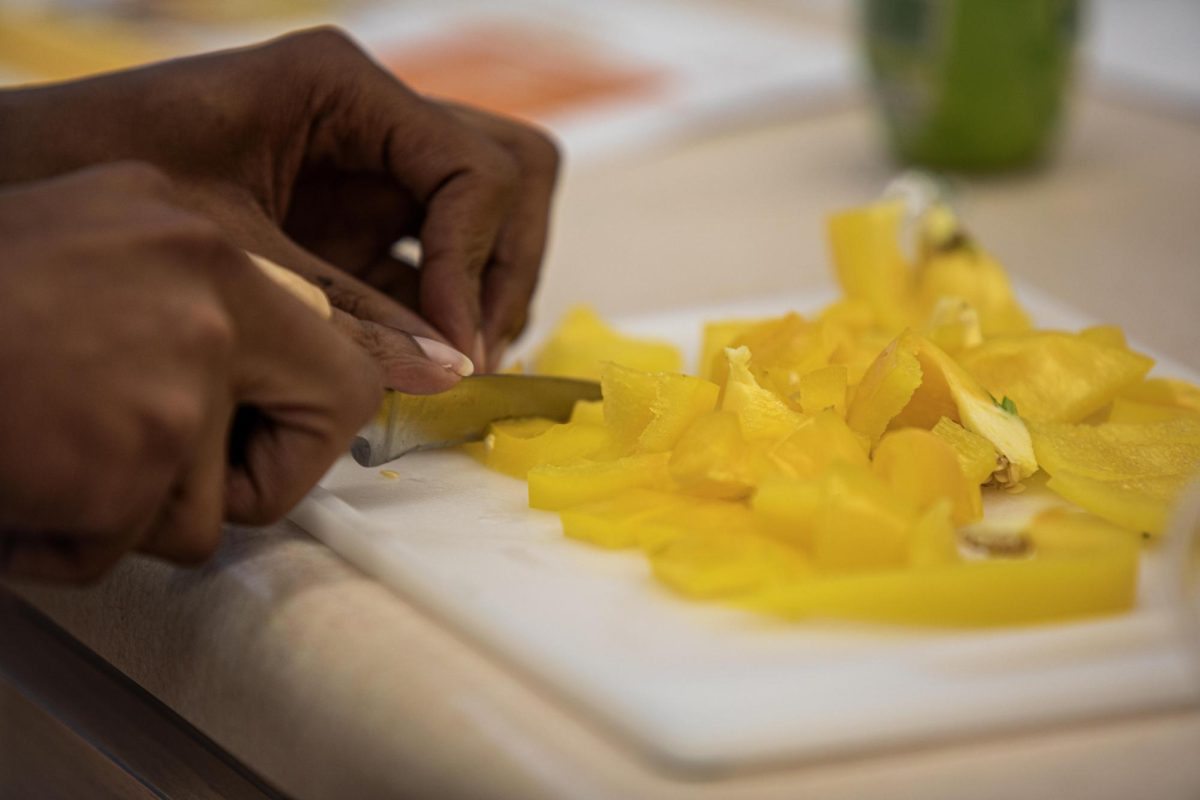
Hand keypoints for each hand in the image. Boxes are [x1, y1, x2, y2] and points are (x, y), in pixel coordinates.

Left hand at [0, 27, 560, 379]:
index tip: (455, 345)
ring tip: (457, 360)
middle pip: (513, 172)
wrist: (23, 187)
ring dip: (491, 285)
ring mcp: (371, 171)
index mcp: (344, 89)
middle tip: (473, 348)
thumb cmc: (100, 182)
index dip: (476, 262)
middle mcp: (373, 120)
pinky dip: (451, 307)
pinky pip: (440, 256)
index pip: (476, 170)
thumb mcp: (235, 250)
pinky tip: (426, 358)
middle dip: (507, 263)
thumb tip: (454, 366)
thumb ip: (348, 307)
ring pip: (495, 210)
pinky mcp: (357, 222)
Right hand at [0, 163, 380, 581]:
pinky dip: (64, 543)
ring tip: (40, 457)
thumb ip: (179, 297)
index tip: (282, 440)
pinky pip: (131, 545)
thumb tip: (256, 375)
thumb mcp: (82, 248)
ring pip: (208, 504)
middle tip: (173, 477)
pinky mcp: (138, 449)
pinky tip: (15, 486)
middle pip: (332, 403)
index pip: (332, 333)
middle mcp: (207, 276)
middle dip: (262, 472)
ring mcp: (182, 363)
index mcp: (192, 228)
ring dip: (123, 513)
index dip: (309, 409)